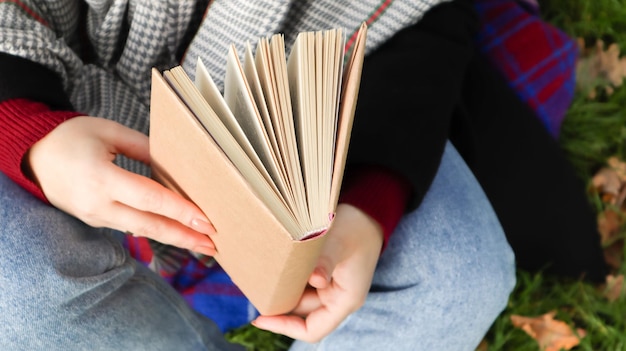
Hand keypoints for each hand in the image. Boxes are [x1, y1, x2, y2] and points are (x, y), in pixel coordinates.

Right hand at [27, 116, 216, 255]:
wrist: (32, 157)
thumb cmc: (71, 137)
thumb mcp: (108, 132)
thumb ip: (144, 147)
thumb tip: (175, 163)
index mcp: (101, 177)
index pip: (150, 198)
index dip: (180, 211)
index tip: (206, 221)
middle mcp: (98, 203)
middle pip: (149, 225)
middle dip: (184, 236)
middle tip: (213, 245)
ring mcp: (95, 216)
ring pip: (141, 230)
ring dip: (173, 238)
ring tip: (202, 244)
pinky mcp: (95, 221)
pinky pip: (129, 227)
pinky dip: (154, 231)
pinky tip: (175, 234)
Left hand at [252, 203, 382, 342]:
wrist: (367, 212)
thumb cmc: (356, 228)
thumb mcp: (339, 243)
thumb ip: (326, 262)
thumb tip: (315, 279)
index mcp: (345, 300)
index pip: (312, 330)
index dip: (285, 327)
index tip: (261, 317)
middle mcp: (336, 298)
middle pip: (301, 315)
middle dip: (278, 306)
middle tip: (255, 293)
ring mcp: (329, 287)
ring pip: (298, 298)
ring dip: (281, 291)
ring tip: (260, 280)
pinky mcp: (322, 275)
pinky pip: (300, 284)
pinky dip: (287, 279)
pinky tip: (272, 269)